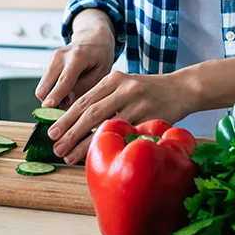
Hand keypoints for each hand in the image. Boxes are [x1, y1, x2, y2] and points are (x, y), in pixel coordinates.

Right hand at [35, 14, 115, 109]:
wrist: (92, 37)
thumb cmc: (100, 55)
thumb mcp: (102, 72)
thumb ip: (85, 87)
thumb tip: (67, 102)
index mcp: (78, 57)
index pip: (64, 80)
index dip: (55, 96)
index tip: (48, 108)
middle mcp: (61, 56)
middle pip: (45, 86)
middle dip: (50, 102)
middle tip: (64, 111)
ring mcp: (52, 58)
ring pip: (42, 86)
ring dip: (51, 97)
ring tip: (69, 100)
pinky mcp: (49, 63)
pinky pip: (46, 83)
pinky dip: (52, 91)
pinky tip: (66, 90)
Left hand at [47, 71, 197, 164]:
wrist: (182, 89)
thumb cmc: (149, 91)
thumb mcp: (125, 84)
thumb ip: (104, 97)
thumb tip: (75, 121)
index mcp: (114, 78)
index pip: (84, 100)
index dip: (66, 118)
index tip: (52, 132)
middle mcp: (125, 88)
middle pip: (91, 112)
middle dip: (70, 132)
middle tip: (56, 147)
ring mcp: (138, 102)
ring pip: (105, 125)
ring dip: (85, 143)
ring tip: (69, 156)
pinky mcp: (151, 117)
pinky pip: (125, 133)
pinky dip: (110, 144)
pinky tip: (100, 153)